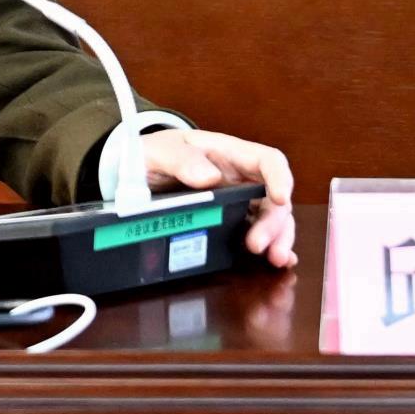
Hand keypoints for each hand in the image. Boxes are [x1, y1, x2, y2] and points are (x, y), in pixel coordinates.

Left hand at [140, 129, 296, 268]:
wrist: (133, 170)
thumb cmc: (151, 154)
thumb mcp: (157, 151)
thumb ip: (180, 160)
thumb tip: (210, 177)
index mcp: (227, 154)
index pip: (267, 160)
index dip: (280, 178)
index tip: (281, 198)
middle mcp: (239, 178)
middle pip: (273, 197)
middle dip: (275, 222)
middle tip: (259, 246)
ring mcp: (236, 200)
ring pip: (270, 218)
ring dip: (277, 238)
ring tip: (274, 259)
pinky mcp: (227, 220)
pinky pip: (254, 231)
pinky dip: (269, 246)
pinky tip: (275, 262)